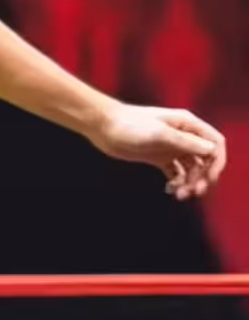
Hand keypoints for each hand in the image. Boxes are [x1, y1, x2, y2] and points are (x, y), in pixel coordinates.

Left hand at [88, 104, 226, 199]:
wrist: (102, 126)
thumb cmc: (129, 125)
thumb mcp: (159, 133)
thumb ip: (185, 142)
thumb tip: (211, 150)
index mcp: (187, 124)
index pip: (214, 143)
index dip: (217, 162)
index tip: (210, 179)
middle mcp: (182, 135)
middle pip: (204, 159)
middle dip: (203, 177)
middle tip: (194, 192)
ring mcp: (170, 147)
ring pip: (190, 169)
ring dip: (190, 183)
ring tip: (180, 195)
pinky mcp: (158, 157)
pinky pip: (176, 173)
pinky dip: (177, 183)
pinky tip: (170, 190)